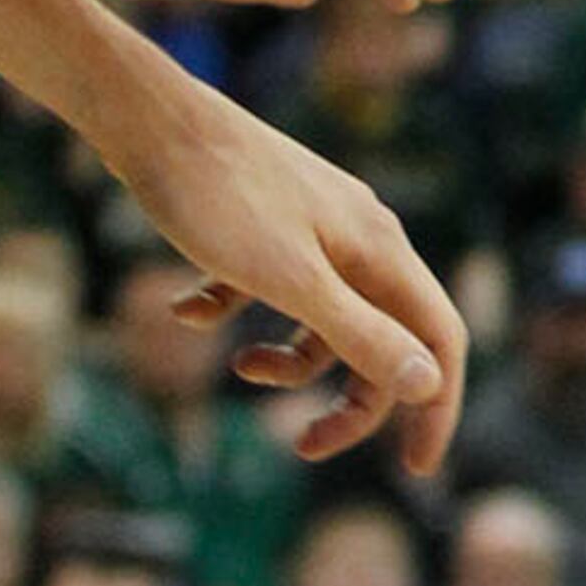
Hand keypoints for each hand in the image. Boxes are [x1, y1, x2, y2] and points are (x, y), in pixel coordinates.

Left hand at [124, 96, 468, 475]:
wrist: (146, 117)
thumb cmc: (216, 197)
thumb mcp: (290, 280)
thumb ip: (360, 334)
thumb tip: (427, 386)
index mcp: (381, 253)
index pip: (439, 343)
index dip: (434, 409)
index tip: (416, 468)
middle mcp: (361, 240)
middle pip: (382, 340)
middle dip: (348, 401)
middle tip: (302, 446)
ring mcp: (314, 229)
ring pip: (325, 319)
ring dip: (289, 360)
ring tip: (238, 369)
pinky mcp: (265, 222)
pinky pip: (269, 287)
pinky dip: (236, 312)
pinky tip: (188, 312)